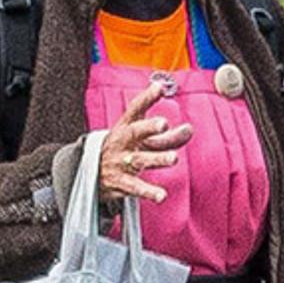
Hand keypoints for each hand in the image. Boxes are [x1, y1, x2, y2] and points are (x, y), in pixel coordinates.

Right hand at [97, 80, 193, 205]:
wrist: (93, 172)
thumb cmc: (125, 150)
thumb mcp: (144, 140)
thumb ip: (169, 137)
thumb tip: (190, 129)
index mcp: (126, 126)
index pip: (135, 109)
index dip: (147, 98)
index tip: (160, 87)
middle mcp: (122, 142)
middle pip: (135, 132)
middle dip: (148, 127)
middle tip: (163, 124)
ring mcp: (120, 162)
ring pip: (139, 159)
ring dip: (156, 158)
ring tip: (173, 159)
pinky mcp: (121, 182)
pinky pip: (135, 188)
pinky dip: (148, 192)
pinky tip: (161, 195)